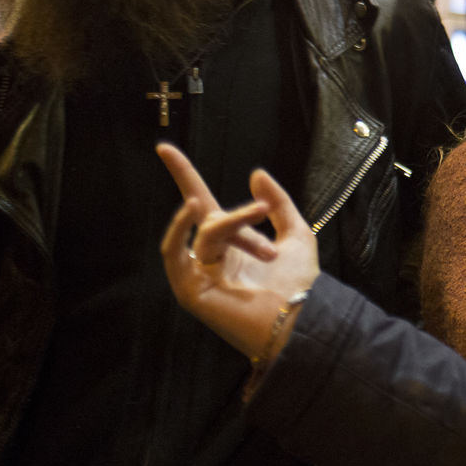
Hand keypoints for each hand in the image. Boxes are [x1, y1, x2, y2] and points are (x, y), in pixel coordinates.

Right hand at [158, 143, 319, 360]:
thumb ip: (277, 203)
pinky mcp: (188, 290)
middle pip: (207, 217)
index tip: (165, 148)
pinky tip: (194, 214)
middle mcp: (211, 258)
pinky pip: (174, 254)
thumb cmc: (299, 285)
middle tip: (268, 221)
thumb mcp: (296, 234)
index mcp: (231, 245)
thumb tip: (256, 173)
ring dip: (236, 224)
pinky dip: (179, 230)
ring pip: (207, 233)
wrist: (300, 317)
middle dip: (241, 216)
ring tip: (263, 228)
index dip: (184, 176)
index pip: (202, 205)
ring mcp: (197, 273)